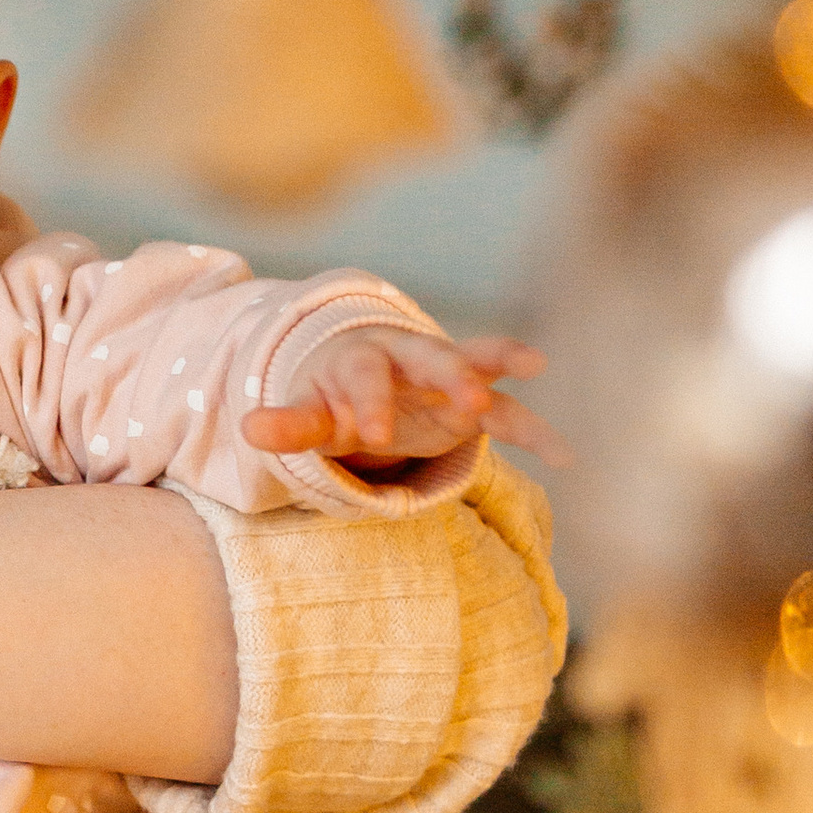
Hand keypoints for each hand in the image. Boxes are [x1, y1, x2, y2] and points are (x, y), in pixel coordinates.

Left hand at [243, 327, 561, 470]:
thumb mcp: (309, 415)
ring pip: (477, 367)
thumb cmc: (332, 400)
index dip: (369, 399)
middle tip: (472, 399)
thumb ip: (286, 425)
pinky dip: (536, 432)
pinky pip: (509, 415)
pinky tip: (566, 456)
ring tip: (534, 367)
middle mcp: (409, 358)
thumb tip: (247, 427)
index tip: (373, 435)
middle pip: (431, 356)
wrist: (361, 384)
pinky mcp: (472, 405)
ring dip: (501, 372)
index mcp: (361, 358)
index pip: (364, 372)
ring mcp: (446, 378)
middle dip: (451, 374)